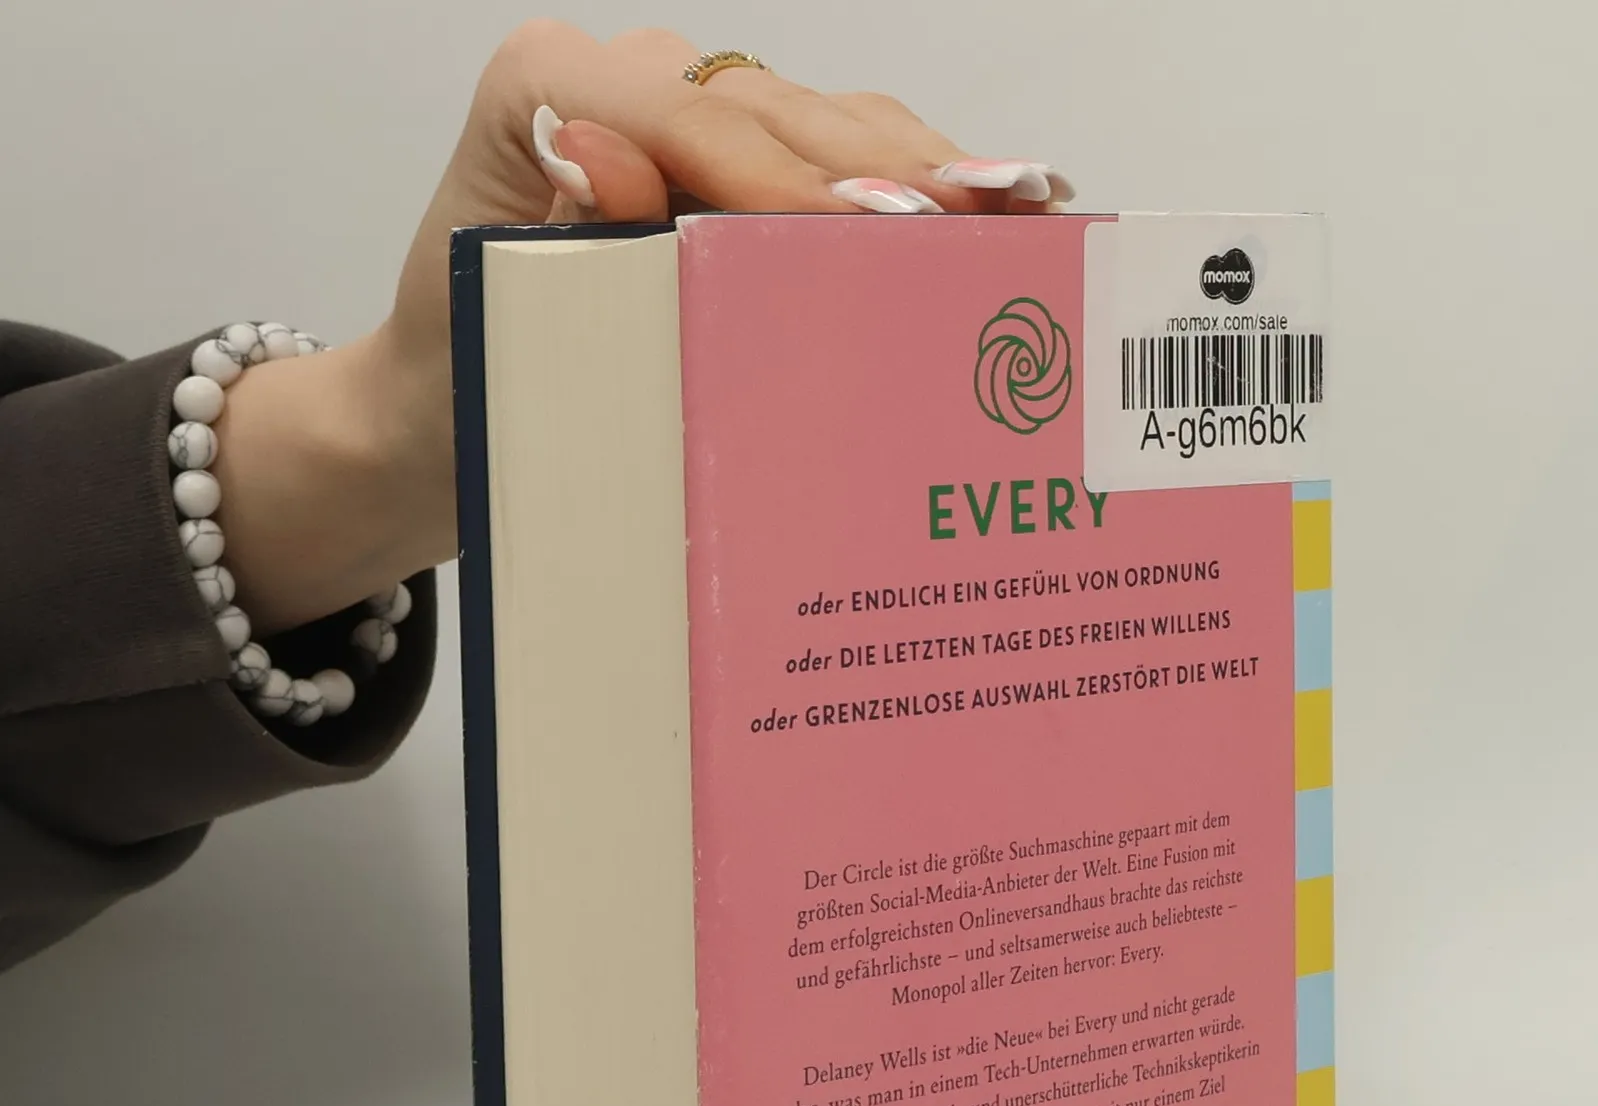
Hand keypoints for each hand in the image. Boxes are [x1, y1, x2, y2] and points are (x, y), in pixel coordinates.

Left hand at [216, 22, 1068, 636]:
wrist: (448, 409)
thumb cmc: (471, 382)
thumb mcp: (497, 324)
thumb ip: (565, 236)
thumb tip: (607, 151)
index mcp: (548, 91)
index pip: (696, 120)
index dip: (794, 179)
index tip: (880, 234)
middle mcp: (623, 79)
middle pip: (782, 109)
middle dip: (888, 175)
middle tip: (993, 228)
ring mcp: (688, 107)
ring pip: (826, 117)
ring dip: (925, 171)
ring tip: (1025, 217)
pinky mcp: (733, 153)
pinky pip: (834, 149)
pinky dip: (911, 182)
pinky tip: (994, 210)